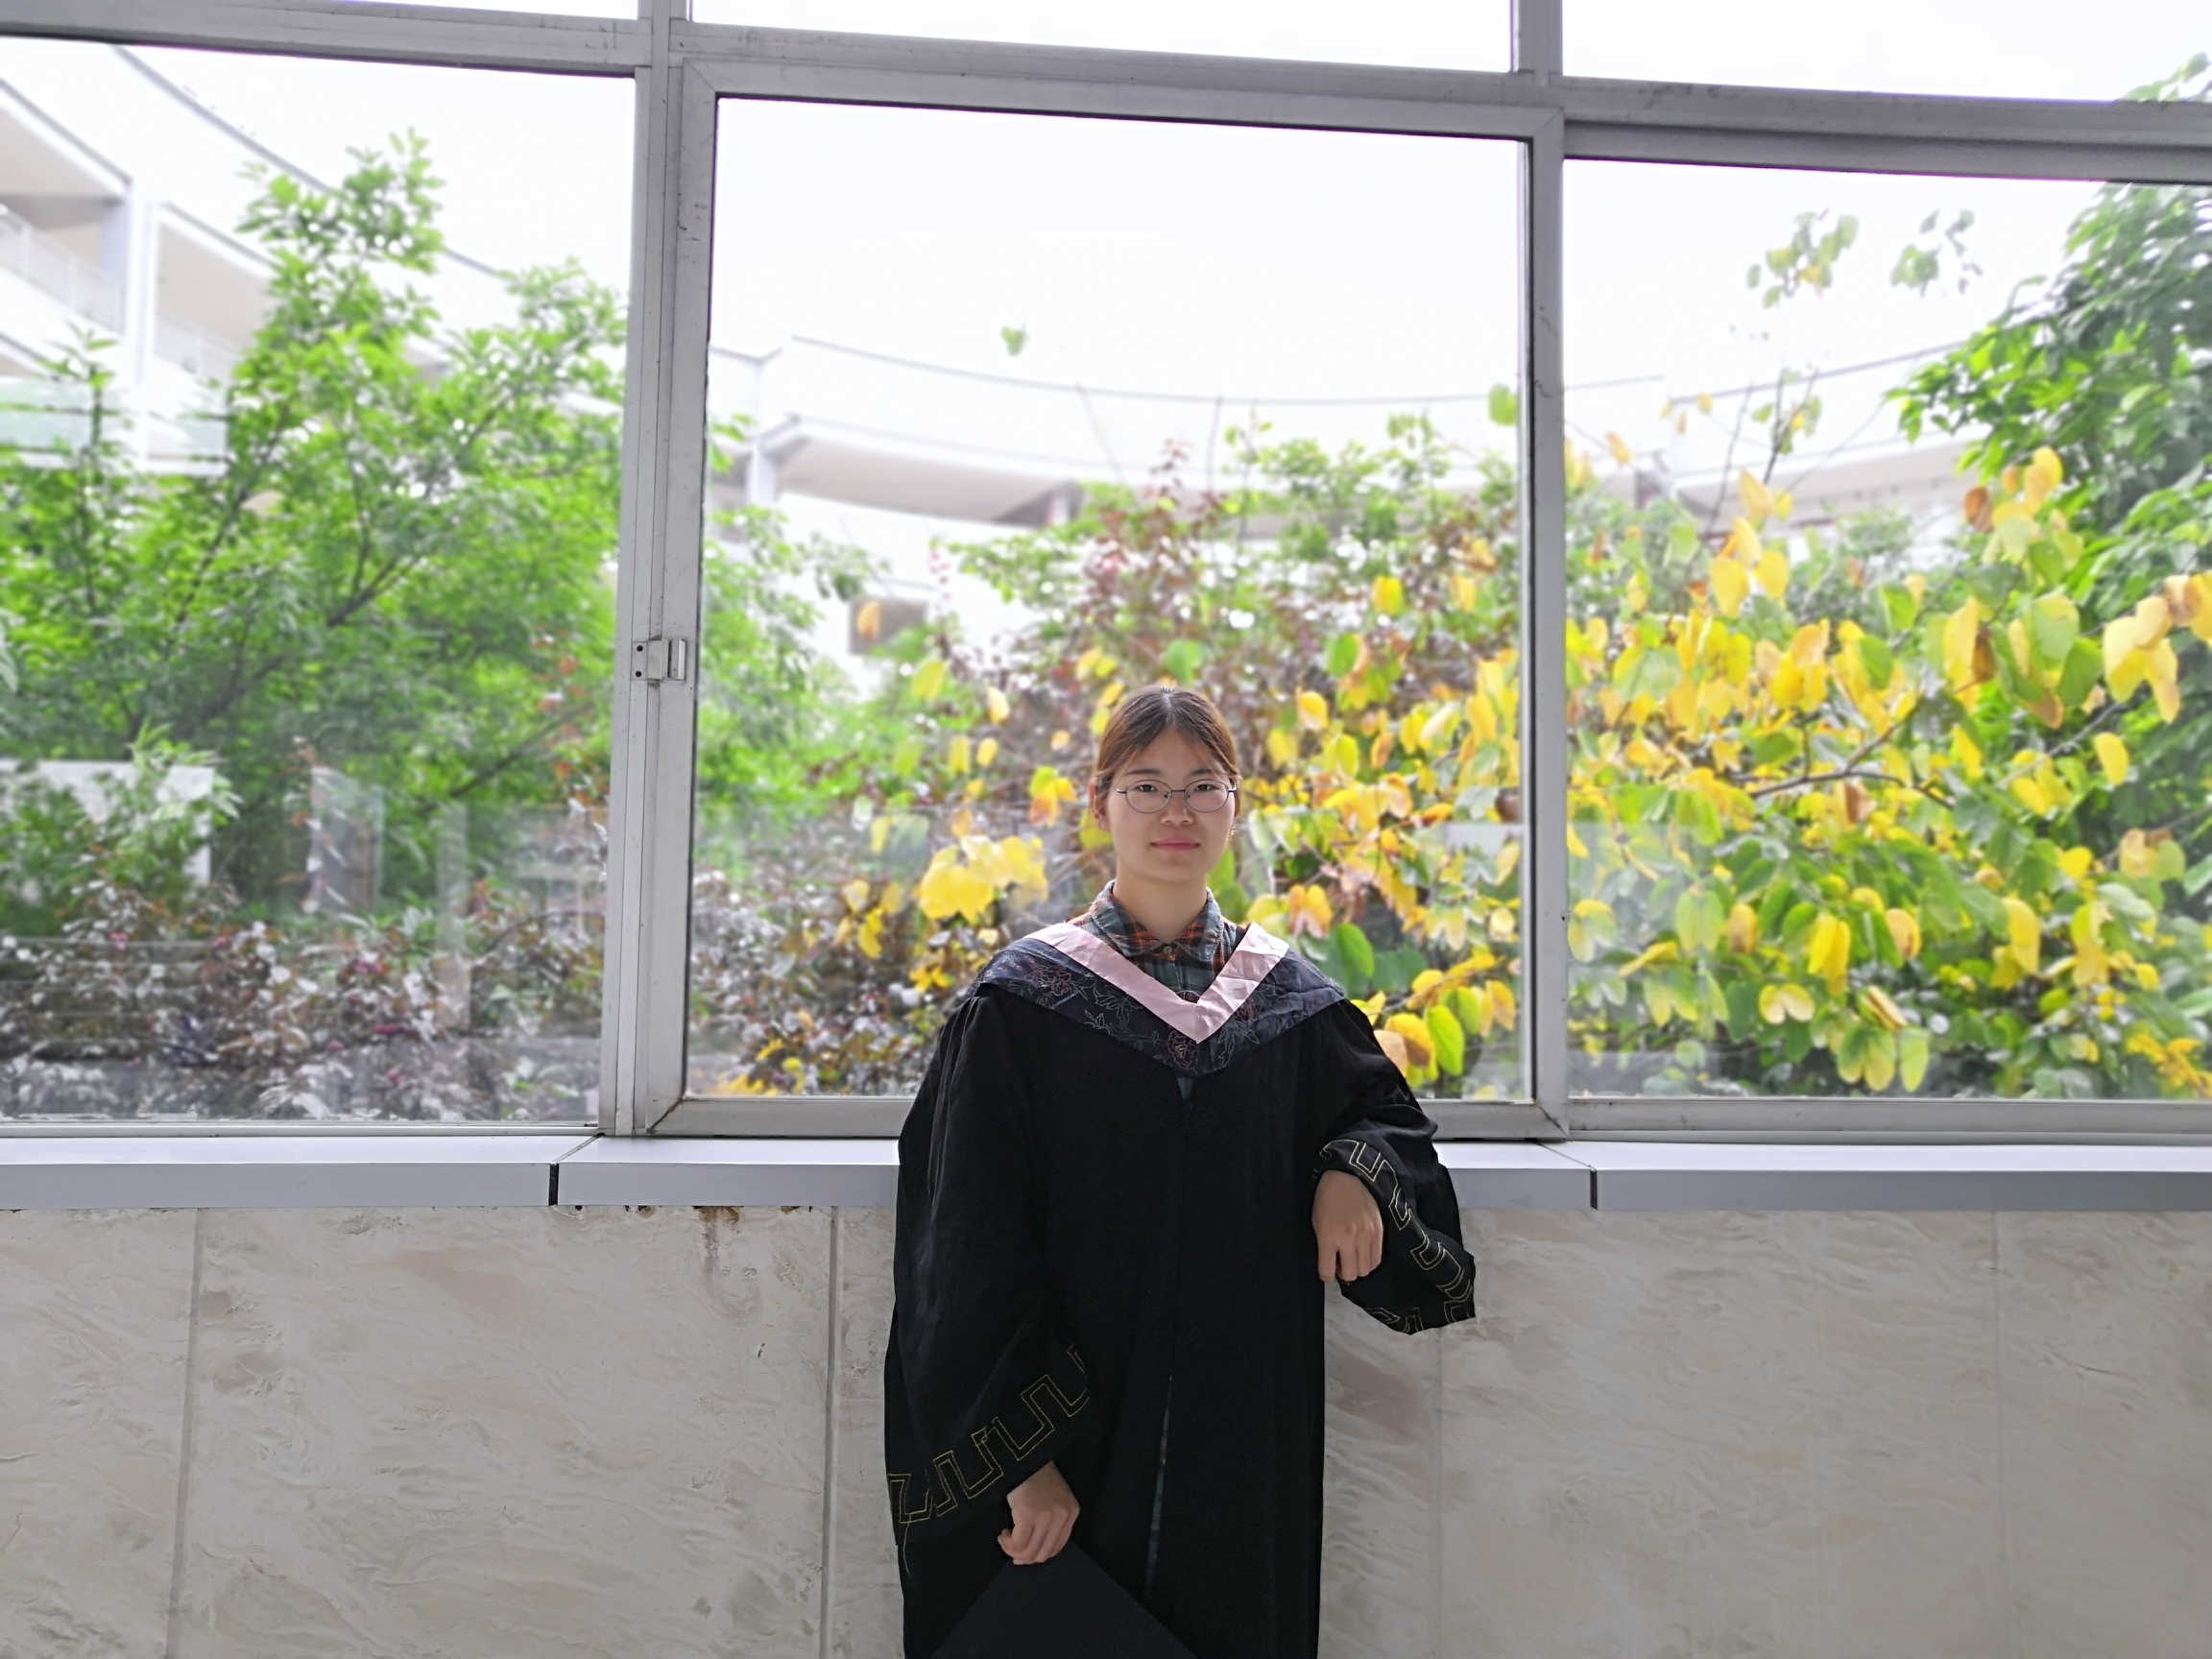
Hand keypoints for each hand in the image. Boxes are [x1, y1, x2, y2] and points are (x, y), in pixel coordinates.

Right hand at [1000, 1461, 1078, 1564]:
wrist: (1023, 1454)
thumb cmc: (1035, 1474)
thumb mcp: (1053, 1497)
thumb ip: (1050, 1522)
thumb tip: (1029, 1554)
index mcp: (1072, 1512)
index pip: (1057, 1547)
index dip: (1039, 1555)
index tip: (1024, 1555)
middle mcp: (1062, 1516)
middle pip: (1043, 1553)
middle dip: (1026, 1557)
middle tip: (1012, 1551)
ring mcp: (1046, 1516)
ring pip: (1029, 1551)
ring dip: (1013, 1550)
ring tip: (1005, 1539)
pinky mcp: (1029, 1515)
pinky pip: (1018, 1543)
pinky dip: (1008, 1544)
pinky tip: (1003, 1534)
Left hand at [1313, 1168, 1383, 1282]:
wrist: (1348, 1178)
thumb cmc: (1326, 1200)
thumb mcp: (1317, 1222)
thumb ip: (1323, 1246)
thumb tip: (1333, 1267)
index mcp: (1328, 1236)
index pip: (1327, 1272)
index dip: (1326, 1275)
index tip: (1327, 1269)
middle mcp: (1348, 1238)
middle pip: (1351, 1275)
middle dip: (1344, 1272)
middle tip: (1341, 1261)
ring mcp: (1366, 1235)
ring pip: (1366, 1270)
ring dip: (1358, 1267)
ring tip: (1353, 1256)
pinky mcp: (1379, 1231)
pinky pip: (1377, 1259)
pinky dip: (1369, 1261)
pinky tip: (1363, 1252)